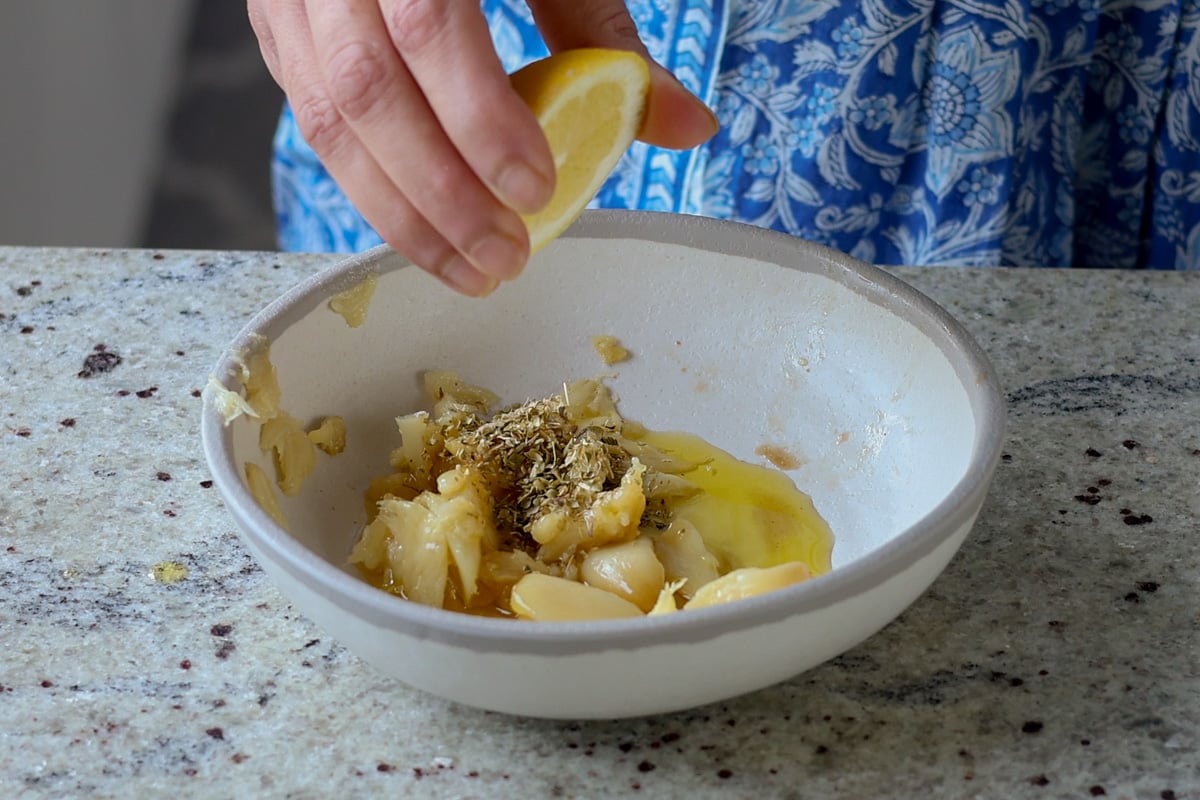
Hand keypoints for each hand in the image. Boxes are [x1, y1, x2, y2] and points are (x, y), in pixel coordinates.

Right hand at [248, 0, 718, 294]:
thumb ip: (604, 32)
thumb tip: (688, 128)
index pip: (430, 24)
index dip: (480, 116)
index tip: (536, 187)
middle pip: (368, 92)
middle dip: (442, 194)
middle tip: (506, 257)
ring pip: (326, 122)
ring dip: (401, 214)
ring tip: (471, 268)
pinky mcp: (277, 31)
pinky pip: (312, 122)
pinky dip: (370, 185)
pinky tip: (423, 228)